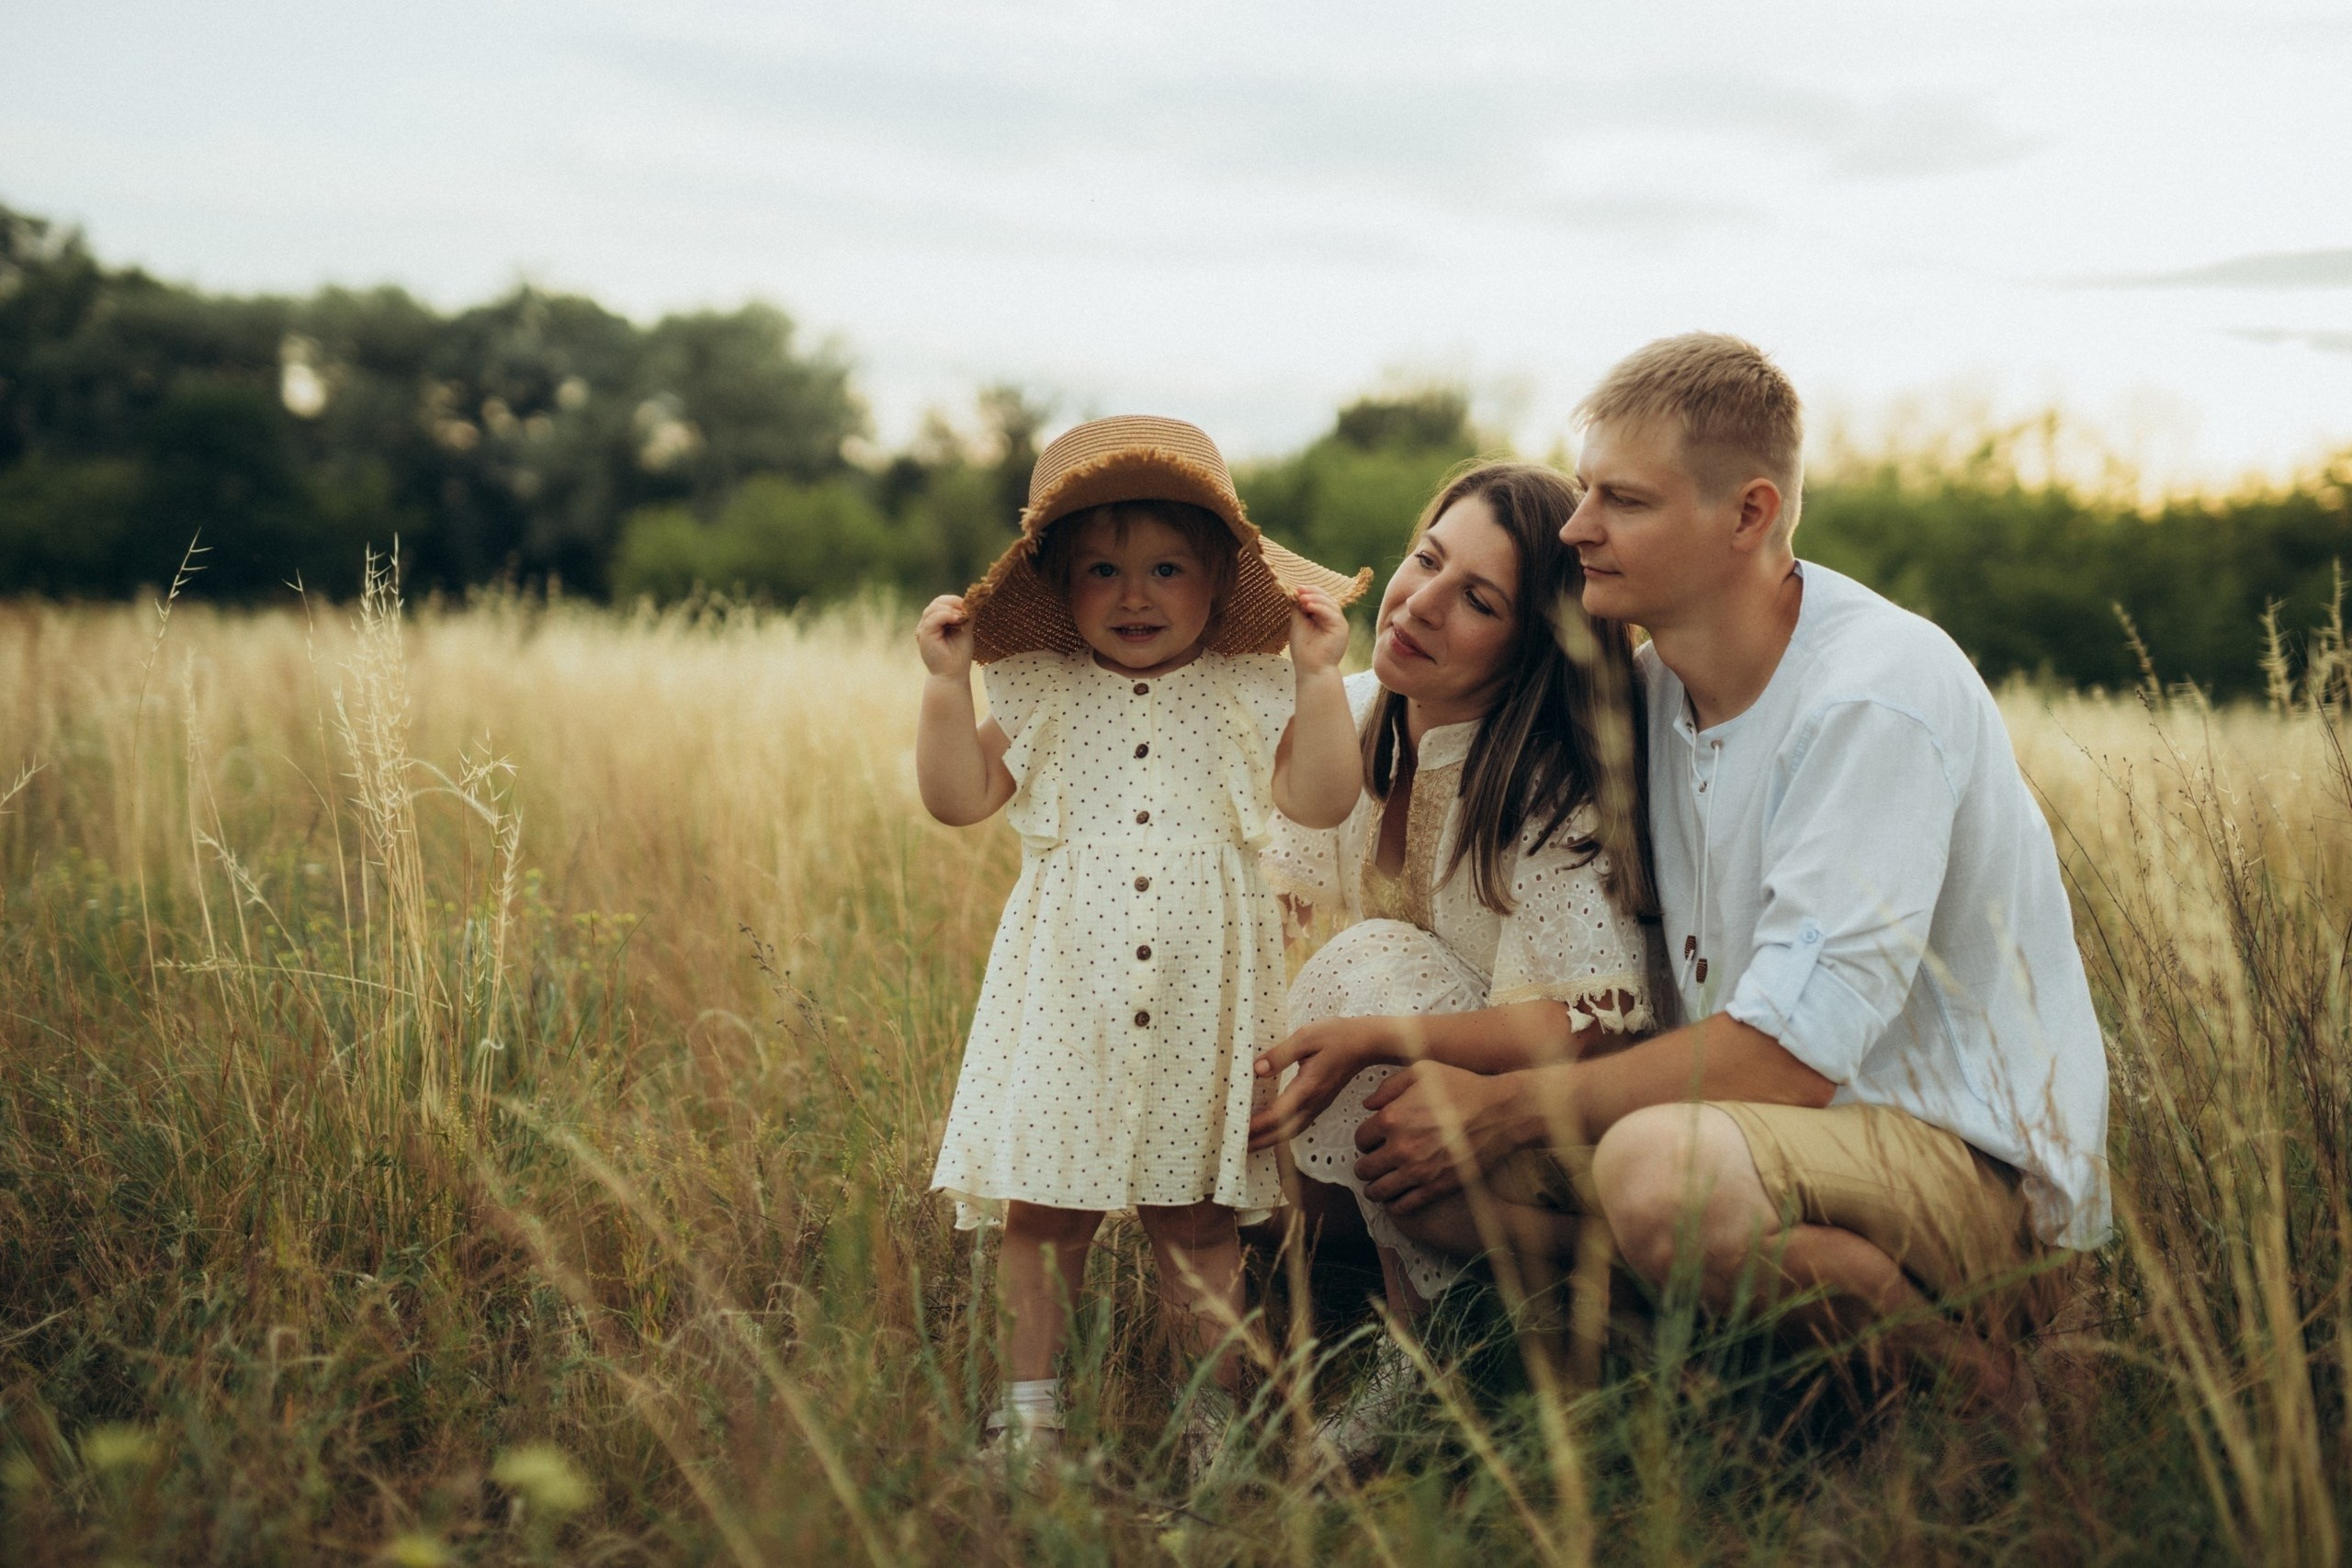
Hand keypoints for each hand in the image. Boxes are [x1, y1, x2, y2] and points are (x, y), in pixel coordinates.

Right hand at [917, 594, 973, 677]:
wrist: (952, 674)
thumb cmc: (959, 655)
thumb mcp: (965, 631)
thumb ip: (966, 616)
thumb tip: (973, 601)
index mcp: (936, 622)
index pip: (942, 603)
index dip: (955, 601)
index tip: (969, 606)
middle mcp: (928, 624)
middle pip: (937, 602)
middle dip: (953, 602)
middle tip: (966, 609)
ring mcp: (923, 629)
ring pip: (933, 608)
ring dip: (950, 609)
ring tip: (961, 617)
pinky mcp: (923, 634)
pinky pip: (932, 618)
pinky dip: (945, 615)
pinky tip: (956, 619)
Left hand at [1247, 1016, 1396, 1150]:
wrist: (1367, 1042)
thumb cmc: (1338, 1036)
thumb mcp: (1306, 1037)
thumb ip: (1280, 1054)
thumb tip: (1257, 1069)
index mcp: (1307, 1088)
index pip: (1277, 1115)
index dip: (1255, 1125)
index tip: (1236, 1130)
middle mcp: (1313, 1102)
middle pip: (1282, 1131)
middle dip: (1258, 1141)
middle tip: (1234, 1147)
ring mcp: (1318, 1105)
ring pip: (1290, 1131)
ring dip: (1268, 1140)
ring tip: (1247, 1144)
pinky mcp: (1319, 1102)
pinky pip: (1297, 1124)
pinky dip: (1280, 1132)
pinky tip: (1270, 1131)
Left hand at [1288, 586, 1349, 673]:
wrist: (1311, 669)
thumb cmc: (1304, 650)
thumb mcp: (1298, 624)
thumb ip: (1299, 609)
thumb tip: (1296, 593)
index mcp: (1323, 617)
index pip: (1319, 599)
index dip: (1309, 592)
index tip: (1296, 588)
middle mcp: (1333, 619)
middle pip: (1326, 599)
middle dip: (1312, 592)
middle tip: (1299, 590)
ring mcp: (1339, 623)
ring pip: (1330, 604)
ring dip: (1315, 598)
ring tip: (1302, 598)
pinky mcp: (1342, 628)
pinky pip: (1332, 614)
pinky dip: (1320, 608)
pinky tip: (1309, 605)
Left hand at [1352, 1061, 1526, 1213]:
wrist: (1500, 1114)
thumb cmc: (1464, 1089)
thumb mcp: (1423, 1072)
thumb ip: (1390, 1086)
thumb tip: (1369, 1105)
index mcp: (1392, 1118)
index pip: (1360, 1139)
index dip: (1366, 1140)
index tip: (1374, 1141)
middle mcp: (1400, 1148)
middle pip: (1364, 1168)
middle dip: (1366, 1165)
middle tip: (1374, 1163)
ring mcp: (1418, 1171)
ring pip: (1378, 1190)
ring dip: (1374, 1188)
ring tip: (1379, 1184)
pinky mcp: (1435, 1188)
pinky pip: (1403, 1205)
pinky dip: (1395, 1204)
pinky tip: (1398, 1197)